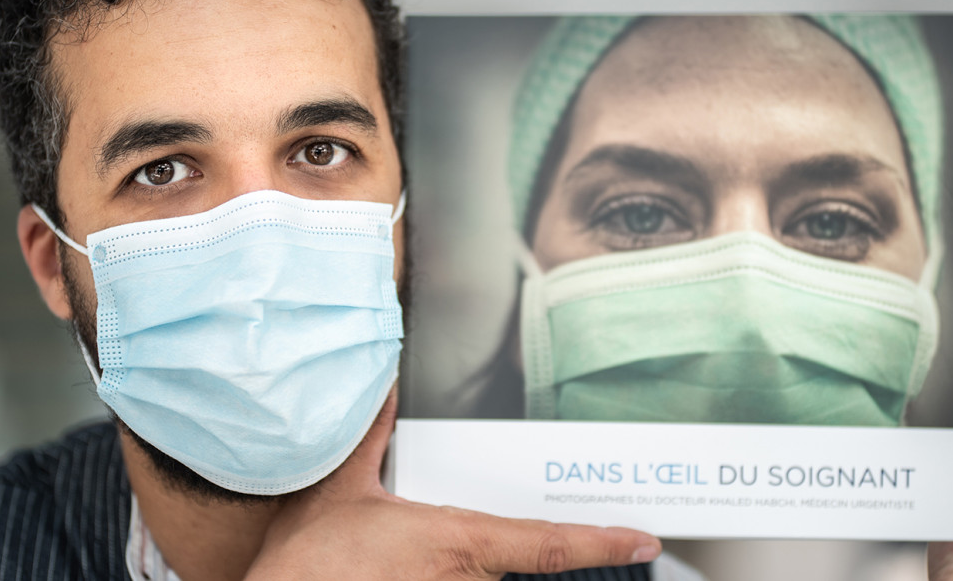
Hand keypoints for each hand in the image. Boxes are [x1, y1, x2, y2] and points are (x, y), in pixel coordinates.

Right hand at [243, 388, 660, 579]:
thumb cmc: (308, 564)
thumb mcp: (342, 489)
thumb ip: (371, 438)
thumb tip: (384, 389)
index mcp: (458, 543)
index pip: (546, 543)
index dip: (601, 540)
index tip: (643, 539)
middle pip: (508, 568)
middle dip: (479, 554)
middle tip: (417, 549)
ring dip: (454, 574)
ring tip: (393, 565)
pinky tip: (400, 575)